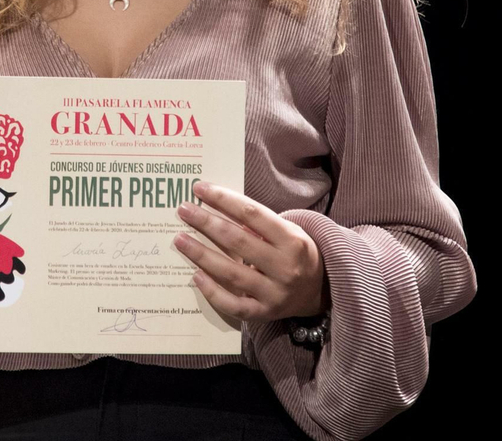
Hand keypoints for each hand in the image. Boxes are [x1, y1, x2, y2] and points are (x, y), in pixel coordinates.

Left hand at [173, 182, 328, 322]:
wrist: (320, 290)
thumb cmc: (296, 252)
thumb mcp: (288, 231)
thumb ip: (258, 223)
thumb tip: (217, 207)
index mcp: (292, 240)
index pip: (252, 213)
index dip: (223, 199)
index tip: (199, 188)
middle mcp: (285, 267)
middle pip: (238, 240)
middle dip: (206, 223)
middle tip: (183, 210)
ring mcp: (274, 293)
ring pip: (231, 273)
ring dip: (201, 254)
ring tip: (180, 240)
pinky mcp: (264, 313)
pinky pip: (233, 305)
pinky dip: (212, 291)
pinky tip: (195, 275)